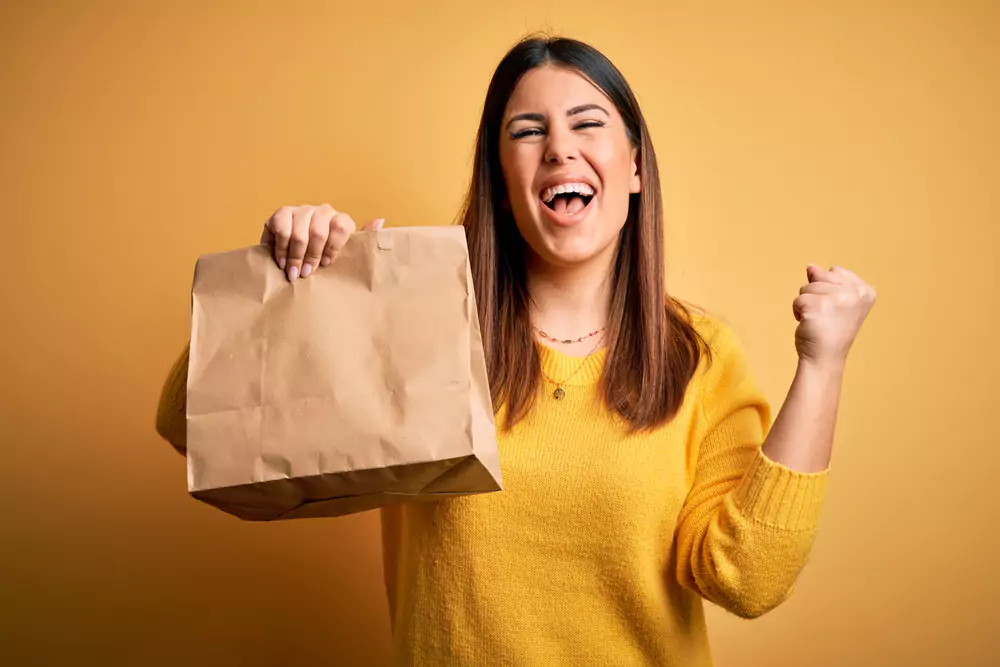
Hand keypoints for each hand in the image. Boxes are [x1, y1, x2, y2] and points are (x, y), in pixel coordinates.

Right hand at [261, 204, 383, 280]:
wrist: (295, 255)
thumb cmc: (324, 257)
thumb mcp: (345, 253)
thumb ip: (363, 240)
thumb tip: (380, 220)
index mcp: (340, 220)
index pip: (341, 226)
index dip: (333, 248)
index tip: (327, 265)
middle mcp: (322, 211)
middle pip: (318, 232)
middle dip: (312, 257)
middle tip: (307, 273)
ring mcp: (302, 210)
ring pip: (299, 233)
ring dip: (296, 256)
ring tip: (294, 273)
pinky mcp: (282, 213)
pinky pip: (282, 230)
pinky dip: (282, 249)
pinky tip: (283, 262)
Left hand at [793, 264, 876, 366]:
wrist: (825, 358)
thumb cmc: (831, 331)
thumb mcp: (836, 301)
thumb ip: (827, 281)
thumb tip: (810, 266)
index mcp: (866, 291)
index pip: (836, 270)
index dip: (828, 288)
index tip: (836, 308)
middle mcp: (856, 293)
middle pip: (820, 276)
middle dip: (816, 294)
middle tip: (825, 315)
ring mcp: (838, 298)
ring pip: (807, 287)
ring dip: (806, 304)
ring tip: (818, 320)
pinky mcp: (818, 306)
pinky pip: (798, 300)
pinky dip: (798, 312)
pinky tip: (809, 324)